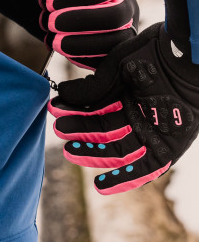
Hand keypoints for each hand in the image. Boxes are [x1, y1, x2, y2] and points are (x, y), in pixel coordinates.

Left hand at [39, 0, 138, 69]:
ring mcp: (128, 32)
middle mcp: (129, 7)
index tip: (50, 1)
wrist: (83, 14)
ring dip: (79, 42)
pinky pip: (106, 59)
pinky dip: (82, 57)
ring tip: (54, 40)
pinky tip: (65, 51)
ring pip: (112, 42)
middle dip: (79, 20)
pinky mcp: (119, 52)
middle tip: (51, 22)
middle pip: (114, 16)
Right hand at [47, 22, 198, 194]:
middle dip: (79, 132)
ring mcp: (152, 133)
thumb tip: (62, 94)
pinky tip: (100, 185)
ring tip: (69, 151)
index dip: (75, 112)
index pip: (95, 111)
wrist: (185, 59)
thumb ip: (91, 87)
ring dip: (92, 153)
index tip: (56, 110)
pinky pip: (145, 169)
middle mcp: (137, 116)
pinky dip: (123, 178)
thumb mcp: (116, 69)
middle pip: (103, 132)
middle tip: (59, 130)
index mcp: (126, 96)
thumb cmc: (153, 56)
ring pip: (117, 150)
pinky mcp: (167, 148)